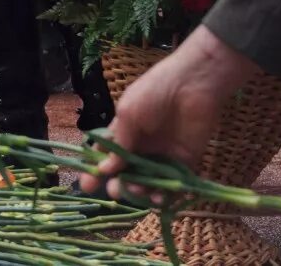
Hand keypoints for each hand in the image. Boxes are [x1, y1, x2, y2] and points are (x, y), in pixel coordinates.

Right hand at [83, 27, 258, 196]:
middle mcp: (144, 145)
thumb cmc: (155, 90)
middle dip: (118, 184)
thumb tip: (104, 169)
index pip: (107, 155)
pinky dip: (165, 195)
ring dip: (140, 191)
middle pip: (127, 173)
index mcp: (126, 130)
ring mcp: (164, 154)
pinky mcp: (185, 161)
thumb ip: (118, 143)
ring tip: (136, 191)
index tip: (86, 186)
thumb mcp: (128, 113)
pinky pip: (174, 184)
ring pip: (149, 182)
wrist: (193, 82)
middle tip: (115, 191)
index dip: (96, 170)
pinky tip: (158, 198)